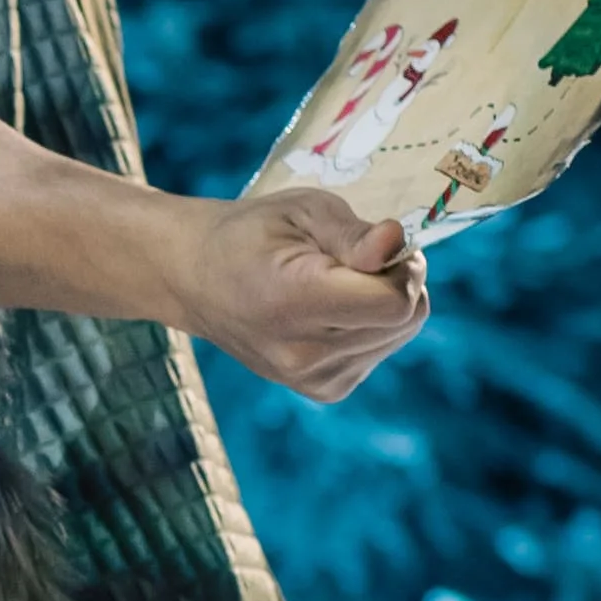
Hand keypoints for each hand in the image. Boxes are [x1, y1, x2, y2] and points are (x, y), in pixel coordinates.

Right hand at [177, 189, 428, 403]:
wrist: (196, 280)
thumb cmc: (251, 234)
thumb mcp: (301, 210)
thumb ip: (353, 232)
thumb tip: (396, 242)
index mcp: (294, 302)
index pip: (395, 303)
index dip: (403, 267)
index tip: (378, 244)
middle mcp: (303, 353)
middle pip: (404, 320)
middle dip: (397, 282)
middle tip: (356, 258)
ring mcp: (312, 378)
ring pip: (398, 336)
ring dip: (384, 304)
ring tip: (336, 284)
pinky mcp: (323, 390)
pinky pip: (378, 352)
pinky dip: (370, 326)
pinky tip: (332, 311)